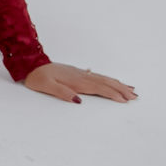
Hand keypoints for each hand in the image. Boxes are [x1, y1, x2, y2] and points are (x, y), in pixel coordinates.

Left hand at [23, 62, 137, 103]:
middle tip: (135, 96)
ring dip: (117, 84)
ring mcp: (80, 73)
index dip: (112, 94)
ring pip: (102, 78)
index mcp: (76, 81)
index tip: (125, 100)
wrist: (31, 64)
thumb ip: (62, 92)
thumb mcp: (46, 86)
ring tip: (129, 89)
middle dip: (120, 89)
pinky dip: (106, 80)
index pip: (98, 88)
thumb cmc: (37, 77)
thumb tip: (78, 101)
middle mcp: (80, 76)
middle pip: (105, 82)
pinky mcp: (77, 73)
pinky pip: (96, 76)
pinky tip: (111, 81)